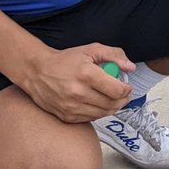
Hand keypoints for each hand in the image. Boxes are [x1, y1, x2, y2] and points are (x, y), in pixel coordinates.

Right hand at [20, 44, 134, 123]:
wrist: (38, 72)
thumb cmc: (65, 60)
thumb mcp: (91, 50)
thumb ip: (114, 55)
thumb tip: (130, 67)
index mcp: (87, 75)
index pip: (117, 90)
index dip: (127, 89)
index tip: (127, 86)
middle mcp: (79, 93)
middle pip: (112, 104)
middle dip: (123, 100)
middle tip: (124, 94)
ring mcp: (72, 107)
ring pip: (103, 114)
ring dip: (112, 107)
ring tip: (112, 98)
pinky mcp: (67, 117)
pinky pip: (91, 119)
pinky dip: (98, 112)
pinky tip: (97, 102)